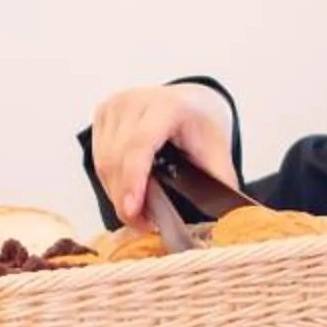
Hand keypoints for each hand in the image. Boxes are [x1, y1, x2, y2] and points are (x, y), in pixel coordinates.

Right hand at [89, 84, 237, 228]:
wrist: (189, 102)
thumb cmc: (201, 126)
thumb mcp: (217, 152)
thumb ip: (220, 183)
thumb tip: (228, 217)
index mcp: (167, 106)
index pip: (141, 144)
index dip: (134, 179)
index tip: (133, 210)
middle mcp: (135, 101)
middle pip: (117, 158)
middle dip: (126, 199)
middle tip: (143, 224)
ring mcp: (115, 106)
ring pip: (104, 162)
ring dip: (117, 194)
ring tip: (139, 213)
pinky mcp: (102, 115)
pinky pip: (99, 159)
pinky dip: (111, 182)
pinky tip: (128, 193)